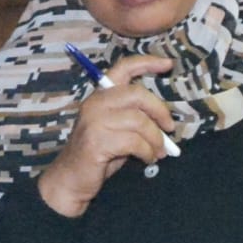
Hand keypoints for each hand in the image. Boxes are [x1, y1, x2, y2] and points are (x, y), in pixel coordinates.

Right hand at [37, 55, 176, 217]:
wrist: (73, 180)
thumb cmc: (100, 156)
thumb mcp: (120, 130)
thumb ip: (137, 119)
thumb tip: (167, 121)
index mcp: (102, 95)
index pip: (123, 68)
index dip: (147, 62)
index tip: (168, 64)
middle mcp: (96, 102)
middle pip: (138, 94)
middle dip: (160, 111)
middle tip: (170, 129)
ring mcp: (94, 120)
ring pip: (139, 121)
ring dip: (156, 139)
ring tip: (159, 152)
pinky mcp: (97, 140)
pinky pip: (134, 141)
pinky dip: (147, 152)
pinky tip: (148, 159)